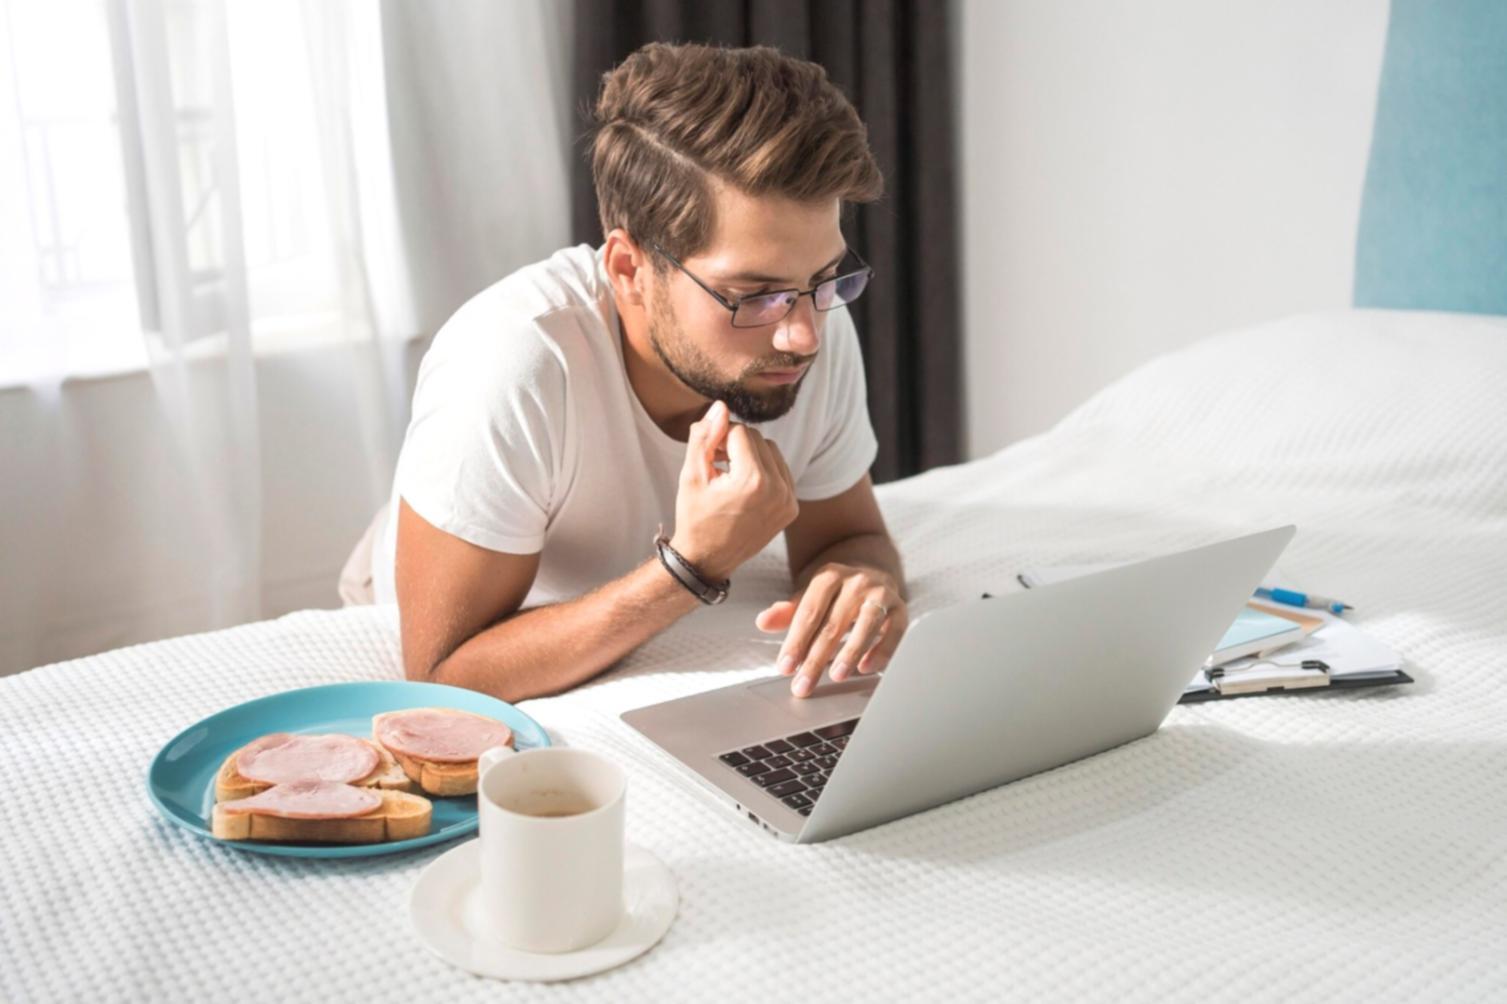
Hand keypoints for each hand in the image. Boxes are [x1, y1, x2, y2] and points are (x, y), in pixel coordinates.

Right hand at [670, 400, 798, 581]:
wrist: (707, 560)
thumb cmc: (694, 518)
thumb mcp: (691, 475)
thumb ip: (704, 438)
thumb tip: (720, 406)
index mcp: (753, 482)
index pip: (740, 432)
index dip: (719, 437)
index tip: (706, 454)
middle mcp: (778, 490)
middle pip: (759, 438)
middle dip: (735, 443)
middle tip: (715, 461)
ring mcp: (788, 501)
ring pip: (772, 451)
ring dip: (751, 454)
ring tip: (729, 473)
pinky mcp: (792, 508)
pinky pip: (782, 471)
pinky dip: (764, 470)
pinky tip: (744, 485)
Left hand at [757, 562, 908, 697]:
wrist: (872, 571)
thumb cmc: (835, 594)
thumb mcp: (809, 597)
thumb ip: (787, 612)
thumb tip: (763, 621)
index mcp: (829, 575)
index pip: (809, 612)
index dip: (796, 642)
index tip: (785, 668)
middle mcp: (856, 581)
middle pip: (833, 623)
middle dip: (816, 658)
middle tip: (803, 685)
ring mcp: (881, 593)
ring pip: (867, 623)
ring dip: (850, 651)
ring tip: (836, 675)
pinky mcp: (900, 608)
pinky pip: (894, 631)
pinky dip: (882, 651)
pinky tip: (867, 668)